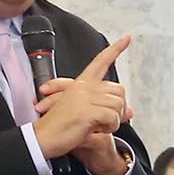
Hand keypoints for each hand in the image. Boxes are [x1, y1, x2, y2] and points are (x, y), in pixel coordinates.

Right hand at [31, 33, 131, 164]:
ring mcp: (85, 97)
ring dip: (114, 120)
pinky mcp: (87, 111)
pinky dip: (110, 127)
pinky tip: (95, 129)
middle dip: (119, 109)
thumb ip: (108, 109)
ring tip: (97, 125)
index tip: (127, 37)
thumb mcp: (88, 114)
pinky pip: (113, 117)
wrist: (43, 138)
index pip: (101, 61)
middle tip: (105, 120)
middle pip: (120, 90)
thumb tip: (130, 111)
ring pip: (119, 105)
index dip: (115, 49)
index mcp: (81, 83)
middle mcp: (84, 86)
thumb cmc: (61, 126)